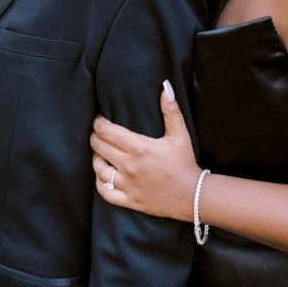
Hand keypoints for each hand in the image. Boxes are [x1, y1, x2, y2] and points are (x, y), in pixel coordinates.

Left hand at [91, 80, 199, 221]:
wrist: (192, 195)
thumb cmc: (185, 163)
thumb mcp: (180, 134)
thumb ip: (170, 109)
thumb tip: (165, 86)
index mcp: (139, 148)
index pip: (107, 131)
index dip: (98, 123)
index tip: (99, 120)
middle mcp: (130, 166)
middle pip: (99, 147)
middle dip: (95, 137)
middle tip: (98, 133)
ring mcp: (128, 185)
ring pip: (99, 169)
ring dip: (96, 158)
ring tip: (99, 152)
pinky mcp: (129, 200)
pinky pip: (105, 192)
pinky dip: (100, 182)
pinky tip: (103, 175)